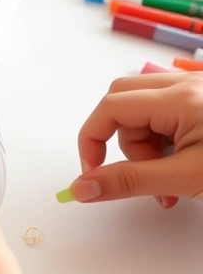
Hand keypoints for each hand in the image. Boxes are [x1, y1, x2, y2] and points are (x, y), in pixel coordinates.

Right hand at [68, 72, 202, 208]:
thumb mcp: (187, 179)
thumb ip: (130, 182)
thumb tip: (82, 188)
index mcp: (180, 98)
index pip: (111, 108)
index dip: (93, 140)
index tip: (94, 173)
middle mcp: (186, 84)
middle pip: (123, 103)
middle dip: (124, 142)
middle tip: (145, 173)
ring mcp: (196, 91)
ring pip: (143, 109)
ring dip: (145, 144)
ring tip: (174, 178)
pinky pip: (166, 113)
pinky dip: (163, 139)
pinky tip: (183, 162)